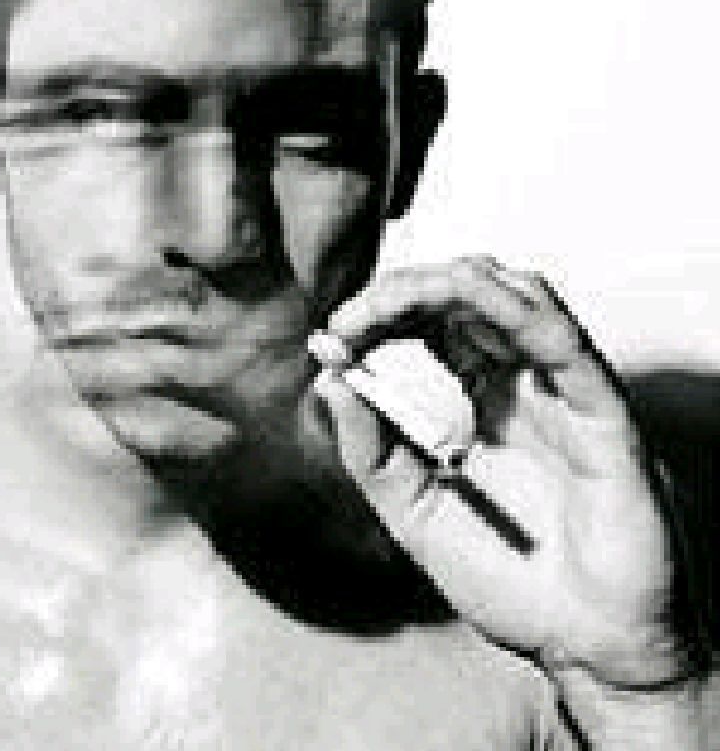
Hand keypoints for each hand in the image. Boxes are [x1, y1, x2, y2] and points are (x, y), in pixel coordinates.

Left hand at [317, 255, 696, 688]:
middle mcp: (516, 382)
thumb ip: (370, 449)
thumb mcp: (413, 512)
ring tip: (391, 300)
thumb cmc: (504, 579)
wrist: (579, 647)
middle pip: (463, 296)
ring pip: (514, 296)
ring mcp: (558, 391)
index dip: (380, 314)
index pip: (428, 323)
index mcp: (474, 398)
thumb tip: (327, 378)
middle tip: (352, 318)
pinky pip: (563, 342)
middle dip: (401, 292)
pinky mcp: (601, 412)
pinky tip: (468, 297)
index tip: (333, 333)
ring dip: (449, 283)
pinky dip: (515, 309)